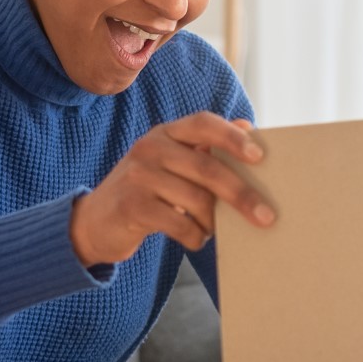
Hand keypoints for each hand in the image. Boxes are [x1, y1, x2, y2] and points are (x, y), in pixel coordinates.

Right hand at [71, 112, 274, 265]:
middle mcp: (150, 147)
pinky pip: (179, 225)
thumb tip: (247, 127)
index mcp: (166, 132)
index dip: (233, 137)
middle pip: (207, 168)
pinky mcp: (131, 206)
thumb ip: (204, 148)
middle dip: (241, 194)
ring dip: (213, 222)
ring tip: (213, 229)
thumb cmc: (147, 190)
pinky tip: (196, 238)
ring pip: (196, 200)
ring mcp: (138, 176)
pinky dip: (196, 236)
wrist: (95, 221)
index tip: (260, 156)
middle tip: (267, 216)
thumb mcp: (171, 163)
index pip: (204, 123)